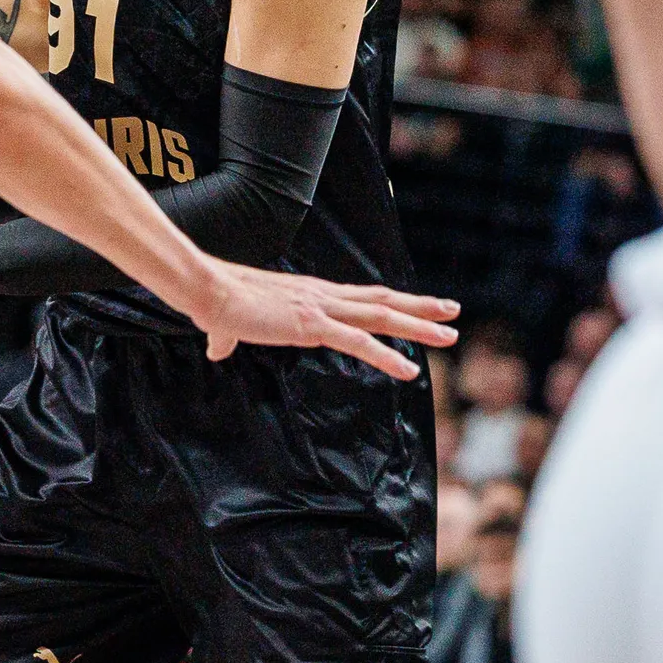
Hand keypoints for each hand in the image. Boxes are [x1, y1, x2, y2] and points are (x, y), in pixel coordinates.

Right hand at [180, 260, 458, 378]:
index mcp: (313, 295)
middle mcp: (326, 297)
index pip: (363, 297)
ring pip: (383, 317)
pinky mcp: (313, 326)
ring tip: (450, 336)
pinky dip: (387, 356)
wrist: (209, 291)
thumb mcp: (230, 325)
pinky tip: (410, 370)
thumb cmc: (218, 305)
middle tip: (453, 312)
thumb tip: (216, 348)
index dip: (393, 302)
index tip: (419, 306)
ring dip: (419, 327)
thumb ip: (228, 338)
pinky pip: (359, 343)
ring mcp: (323, 309)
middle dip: (421, 307)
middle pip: (384, 301)